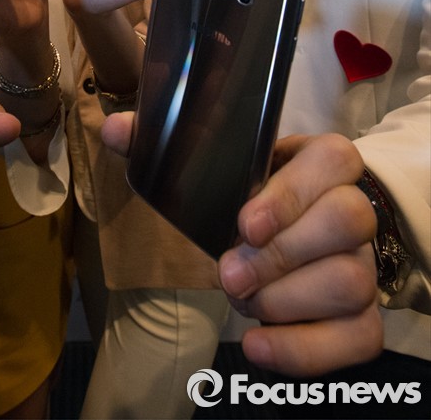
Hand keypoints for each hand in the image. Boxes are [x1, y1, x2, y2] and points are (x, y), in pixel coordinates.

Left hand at [100, 120, 381, 375]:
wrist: (294, 232)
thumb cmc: (249, 194)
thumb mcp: (216, 163)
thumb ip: (163, 144)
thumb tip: (114, 128)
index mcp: (323, 160)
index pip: (331, 160)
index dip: (292, 193)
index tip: (243, 223)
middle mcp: (354, 207)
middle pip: (348, 222)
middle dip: (282, 254)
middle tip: (228, 273)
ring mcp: (364, 263)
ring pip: (352, 282)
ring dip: (287, 301)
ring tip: (241, 301)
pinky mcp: (363, 315)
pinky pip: (358, 337)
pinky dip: (306, 349)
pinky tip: (257, 345)